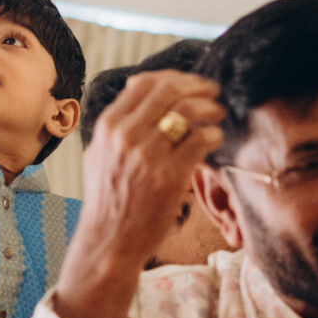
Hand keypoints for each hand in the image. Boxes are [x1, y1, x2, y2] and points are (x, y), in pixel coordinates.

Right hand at [54, 71, 222, 317]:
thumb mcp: (100, 152)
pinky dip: (213, 134)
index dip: (174, 77)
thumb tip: (137, 86)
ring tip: (218, 114)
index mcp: (109, 125)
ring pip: (189, 111)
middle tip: (213, 93)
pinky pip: (201, 140)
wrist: (110, 240)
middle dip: (198, 86)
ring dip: (210, 108)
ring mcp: (148, 155)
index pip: (144, 82)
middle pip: (170, 90)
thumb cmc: (108, 197)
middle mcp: (126, 135)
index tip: (190, 83)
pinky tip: (215, 139)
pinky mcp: (170, 176)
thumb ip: (117, 122)